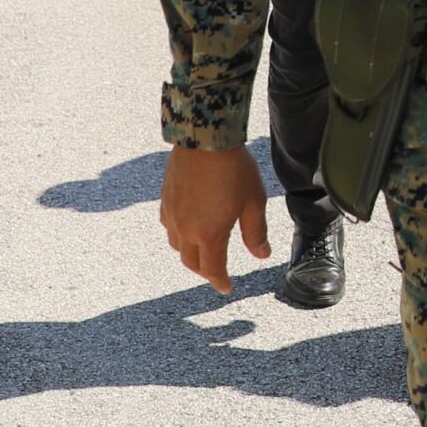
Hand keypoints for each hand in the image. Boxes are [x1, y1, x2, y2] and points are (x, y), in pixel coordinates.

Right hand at [159, 146, 271, 294]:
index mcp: (209, 234)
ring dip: (191, 253)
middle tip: (217, 271)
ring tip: (204, 249)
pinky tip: (189, 225)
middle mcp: (186, 229)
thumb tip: (261, 255)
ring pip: (177, 246)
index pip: (213, 270)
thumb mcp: (254, 202)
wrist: (204, 139)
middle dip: (205, 271)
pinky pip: (169, 227)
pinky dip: (179, 234)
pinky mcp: (165, 200)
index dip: (220, 281)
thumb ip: (256, 232)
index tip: (227, 287)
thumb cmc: (234, 169)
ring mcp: (172, 214)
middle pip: (191, 263)